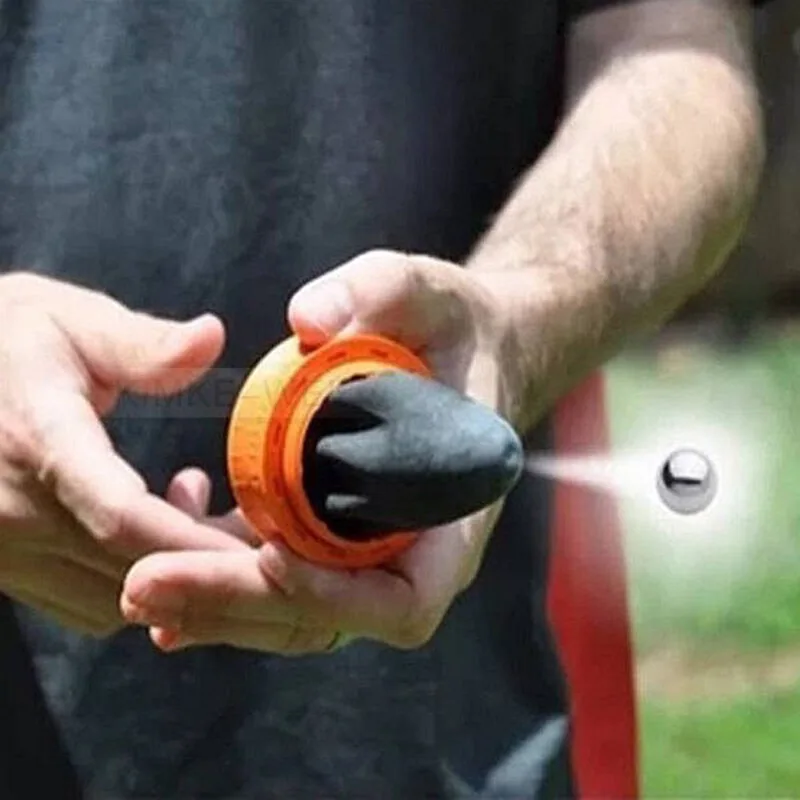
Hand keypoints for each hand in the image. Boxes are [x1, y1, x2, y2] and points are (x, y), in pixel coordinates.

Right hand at [0, 272, 252, 635]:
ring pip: (110, 600)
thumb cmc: (3, 339)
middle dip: (206, 564)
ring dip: (173, 574)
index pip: (123, 516)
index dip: (197, 541)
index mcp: (39, 443)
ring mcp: (5, 549)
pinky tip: (155, 523)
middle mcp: (13, 512)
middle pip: (128, 570)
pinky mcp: (6, 564)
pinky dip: (136, 580)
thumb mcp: (69, 320)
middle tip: (260, 532)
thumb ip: (142, 344)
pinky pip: (83, 601)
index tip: (261, 547)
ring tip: (205, 511)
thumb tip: (211, 338)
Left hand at [121, 250, 519, 653]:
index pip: (405, 600)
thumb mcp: (426, 292)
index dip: (337, 596)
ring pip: (296, 613)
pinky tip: (165, 577)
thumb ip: (379, 292)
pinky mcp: (337, 538)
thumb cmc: (453, 326)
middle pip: (329, 617)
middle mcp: (416, 552)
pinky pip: (282, 583)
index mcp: (454, 511)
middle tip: (145, 586)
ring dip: (218, 610)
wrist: (464, 349)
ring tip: (139, 593)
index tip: (269, 557)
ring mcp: (375, 553)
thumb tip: (305, 320)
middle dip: (239, 606)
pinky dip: (225, 587)